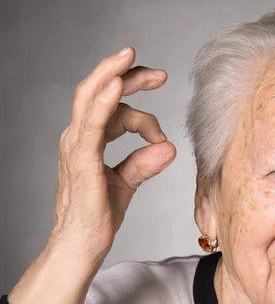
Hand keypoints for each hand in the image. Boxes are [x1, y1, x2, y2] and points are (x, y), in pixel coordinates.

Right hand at [48, 45, 175, 263]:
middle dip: (128, 76)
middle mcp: (79, 137)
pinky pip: (91, 124)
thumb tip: (169, 147)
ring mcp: (77, 147)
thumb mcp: (126, 184)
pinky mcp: (81, 160)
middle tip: (159, 74)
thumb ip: (144, 163)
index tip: (163, 98)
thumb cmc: (97, 216)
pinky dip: (104, 102)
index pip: (112, 106)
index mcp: (89, 140)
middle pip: (101, 93)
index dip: (138, 98)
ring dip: (112, 74)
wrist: (81, 246)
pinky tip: (118, 86)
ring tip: (130, 57)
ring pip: (90, 98)